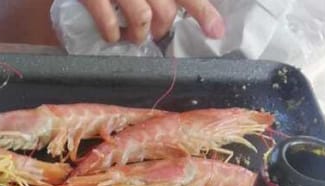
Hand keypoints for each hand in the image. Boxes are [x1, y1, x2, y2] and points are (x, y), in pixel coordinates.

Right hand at [78, 0, 224, 44]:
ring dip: (139, 35)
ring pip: (142, 18)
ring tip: (132, 37)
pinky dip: (110, 34)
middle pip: (166, 10)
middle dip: (162, 27)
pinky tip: (109, 35)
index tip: (217, 31)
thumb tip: (173, 12)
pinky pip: (107, 22)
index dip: (203, 11)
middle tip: (154, 32)